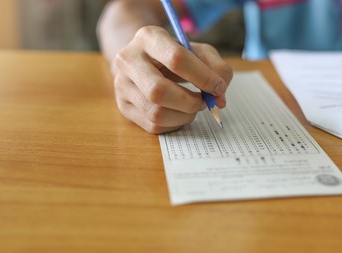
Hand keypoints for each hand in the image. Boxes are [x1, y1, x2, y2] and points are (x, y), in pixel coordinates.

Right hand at [113, 25, 232, 133]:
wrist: (143, 61)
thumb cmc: (174, 56)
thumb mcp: (198, 51)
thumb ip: (216, 68)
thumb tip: (219, 98)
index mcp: (148, 37)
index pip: (176, 59)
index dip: (203, 77)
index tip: (219, 87)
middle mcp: (128, 60)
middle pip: (159, 91)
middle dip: (190, 102)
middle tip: (204, 102)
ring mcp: (122, 85)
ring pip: (155, 113)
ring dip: (183, 116)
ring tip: (192, 107)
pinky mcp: (123, 106)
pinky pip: (153, 125)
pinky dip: (174, 124)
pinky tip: (179, 113)